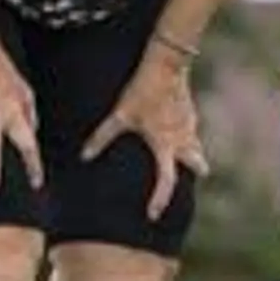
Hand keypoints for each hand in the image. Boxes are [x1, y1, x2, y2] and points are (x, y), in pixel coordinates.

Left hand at [81, 52, 208, 220]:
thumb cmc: (142, 92)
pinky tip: (178, 131)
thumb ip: (102, 137)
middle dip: (196, 171)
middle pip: (196, 164)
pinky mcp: (191, 113)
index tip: (153, 215)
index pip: (166, 180)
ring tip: (186, 160)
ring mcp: (190, 126)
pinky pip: (192, 131)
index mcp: (165, 145)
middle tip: (193, 178)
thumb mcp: (120, 116)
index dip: (160, 199)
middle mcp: (182, 139)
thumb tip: (83, 157)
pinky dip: (188, 137)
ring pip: (196, 147)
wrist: (166, 65)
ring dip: (193, 154)